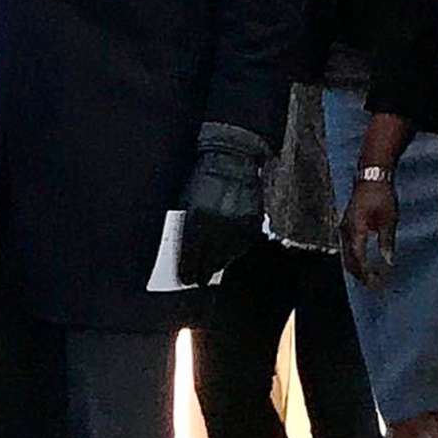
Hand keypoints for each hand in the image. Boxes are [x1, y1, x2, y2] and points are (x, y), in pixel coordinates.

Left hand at [175, 122, 268, 285]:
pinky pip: (242, 245)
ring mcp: (238, 223)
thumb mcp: (187, 199)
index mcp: (198, 217)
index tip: (185, 277)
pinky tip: (225, 257)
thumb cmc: (204, 176)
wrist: (232, 157)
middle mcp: (219, 223)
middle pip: (209, 258)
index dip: (187, 268)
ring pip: (227, 255)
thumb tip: (184, 251)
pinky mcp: (252, 221)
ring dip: (217, 265)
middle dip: (201, 271)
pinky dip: (233, 253)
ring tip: (209, 272)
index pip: (191, 253)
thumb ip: (186, 225)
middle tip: (195, 279)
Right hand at [341, 176, 397, 288]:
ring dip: (357, 267)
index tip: (375, 282)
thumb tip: (388, 261)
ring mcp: (344, 228)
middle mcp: (345, 230)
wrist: (371, 176)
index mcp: (355, 229)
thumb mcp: (389, 219)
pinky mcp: (347, 226)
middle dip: (360, 274)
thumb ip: (386, 241)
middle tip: (374, 284)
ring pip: (346, 255)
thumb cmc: (381, 195)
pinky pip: (347, 247)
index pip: (357, 258)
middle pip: (348, 260)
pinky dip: (355, 258)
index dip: (365, 273)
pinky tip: (365, 262)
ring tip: (370, 276)